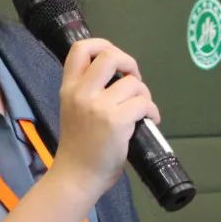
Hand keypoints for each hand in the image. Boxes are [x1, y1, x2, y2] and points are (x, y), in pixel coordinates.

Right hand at [50, 38, 160, 198]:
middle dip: (129, 62)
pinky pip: (144, 103)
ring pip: (133, 82)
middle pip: (109, 55)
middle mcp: (81, 92)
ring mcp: (98, 106)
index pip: (80, 49)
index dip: (102, 44)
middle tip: (133, 79)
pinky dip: (152, 111)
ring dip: (144, 94)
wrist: (76, 176)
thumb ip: (88, 90)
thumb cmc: (78, 146)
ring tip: (141, 108)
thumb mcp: (73, 109)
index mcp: (68, 87)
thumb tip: (121, 76)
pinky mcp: (116, 121)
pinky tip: (149, 121)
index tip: (114, 60)